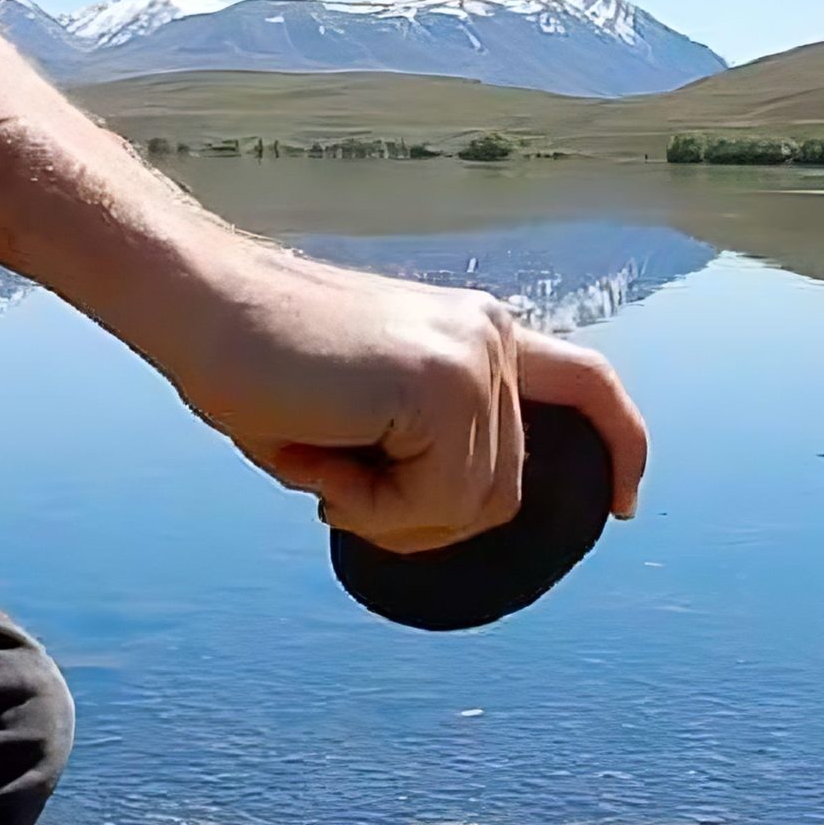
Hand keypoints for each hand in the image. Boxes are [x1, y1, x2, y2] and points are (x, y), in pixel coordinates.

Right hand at [137, 240, 647, 553]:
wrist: (198, 305)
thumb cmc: (259, 361)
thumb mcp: (369, 408)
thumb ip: (428, 443)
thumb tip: (463, 514)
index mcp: (480, 331)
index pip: (589, 386)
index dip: (621, 445)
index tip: (624, 504)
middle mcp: (492, 338)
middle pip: (501, 493)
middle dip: (417, 519)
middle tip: (336, 485)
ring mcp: (472, 359)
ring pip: (466, 508)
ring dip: (384, 514)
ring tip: (320, 456)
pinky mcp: (439, 384)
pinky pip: (429, 504)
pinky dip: (367, 508)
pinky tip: (319, 460)